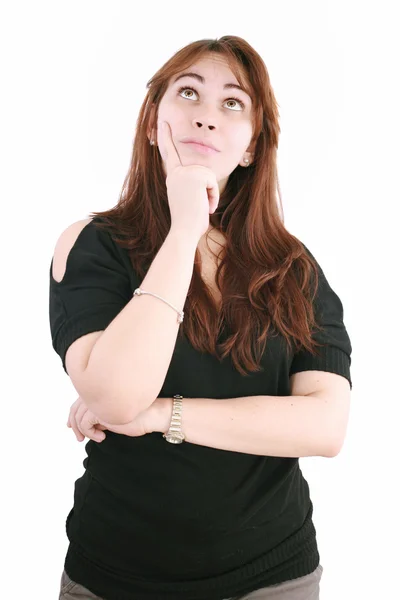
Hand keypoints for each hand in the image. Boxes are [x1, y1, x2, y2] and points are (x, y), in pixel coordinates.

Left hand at [67, 396, 168, 441]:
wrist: (152, 415)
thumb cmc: (138, 416)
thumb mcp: (115, 415)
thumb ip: (101, 415)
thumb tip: (87, 424)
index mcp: (102, 391)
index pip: (79, 401)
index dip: (72, 415)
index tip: (71, 427)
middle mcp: (98, 393)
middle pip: (75, 409)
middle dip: (74, 425)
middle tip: (80, 439)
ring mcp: (98, 400)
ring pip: (78, 417)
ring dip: (84, 431)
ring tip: (97, 438)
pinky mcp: (100, 410)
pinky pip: (85, 424)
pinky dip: (90, 433)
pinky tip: (102, 437)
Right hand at [161, 121, 218, 239]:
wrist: (184, 230)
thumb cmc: (187, 223)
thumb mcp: (188, 202)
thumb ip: (192, 189)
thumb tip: (202, 193)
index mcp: (172, 177)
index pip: (170, 154)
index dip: (166, 137)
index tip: (163, 122)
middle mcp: (176, 172)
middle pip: (204, 173)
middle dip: (208, 191)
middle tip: (201, 208)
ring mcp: (185, 173)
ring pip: (210, 177)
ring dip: (210, 195)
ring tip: (201, 207)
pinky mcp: (196, 175)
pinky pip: (213, 182)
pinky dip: (213, 196)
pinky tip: (205, 206)